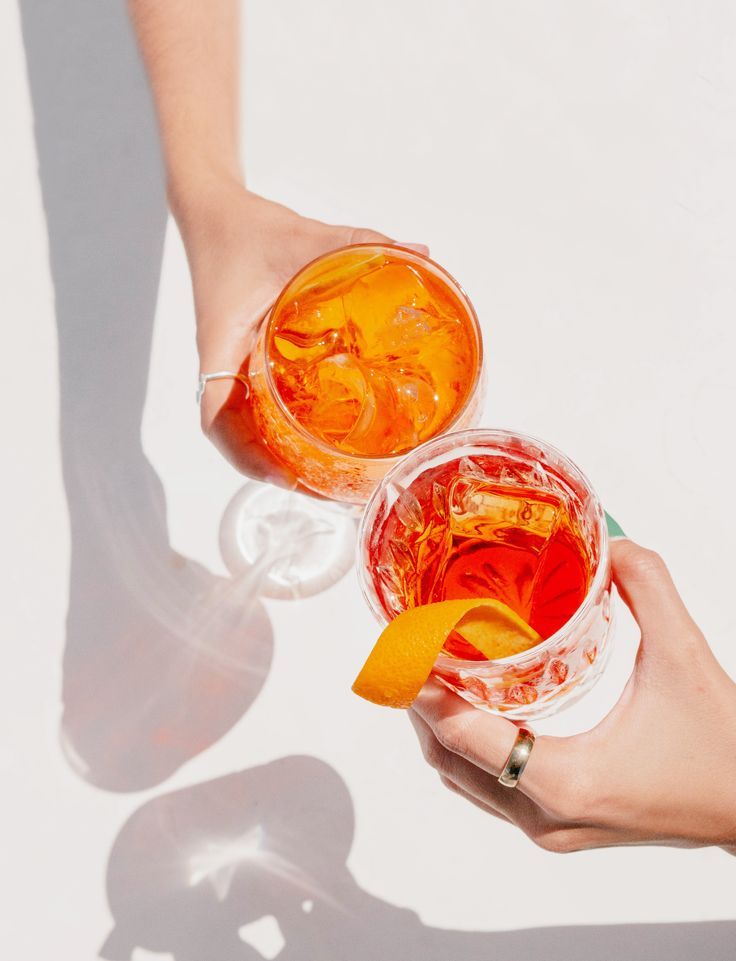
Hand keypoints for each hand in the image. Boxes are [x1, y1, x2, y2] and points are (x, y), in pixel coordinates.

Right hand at [174, 179, 425, 484]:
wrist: (212, 211)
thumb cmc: (245, 228)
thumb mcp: (304, 237)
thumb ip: (360, 244)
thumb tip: (420, 255)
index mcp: (222, 343)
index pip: (216, 417)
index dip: (246, 457)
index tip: (287, 477)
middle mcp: (221, 361)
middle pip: (233, 435)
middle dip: (272, 469)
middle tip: (321, 487)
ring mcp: (230, 361)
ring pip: (242, 424)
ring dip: (274, 453)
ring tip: (320, 474)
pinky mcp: (243, 354)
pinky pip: (254, 401)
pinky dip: (278, 425)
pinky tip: (314, 430)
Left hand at [409, 539, 735, 851]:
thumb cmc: (724, 750)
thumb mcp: (682, 654)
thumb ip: (646, 585)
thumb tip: (607, 541)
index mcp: (567, 780)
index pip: (465, 735)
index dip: (425, 689)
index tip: (405, 648)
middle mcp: (546, 817)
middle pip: (449, 761)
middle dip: (420, 705)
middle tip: (408, 650)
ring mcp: (549, 831)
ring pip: (463, 781)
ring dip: (439, 729)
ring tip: (430, 671)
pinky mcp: (558, 829)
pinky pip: (488, 789)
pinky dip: (467, 748)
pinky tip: (472, 706)